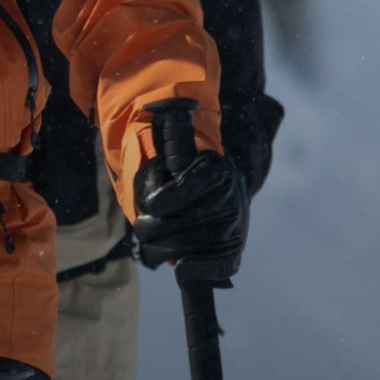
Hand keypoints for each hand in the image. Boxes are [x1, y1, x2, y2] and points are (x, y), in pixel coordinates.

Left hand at [132, 99, 246, 283]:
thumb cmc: (180, 173)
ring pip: (186, 247)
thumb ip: (170, 136)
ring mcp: (234, 226)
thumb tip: (165, 108)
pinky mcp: (233, 252)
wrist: (213, 195)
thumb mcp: (173, 152)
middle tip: (144, 227)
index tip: (151, 205)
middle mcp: (230, 196)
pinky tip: (184, 269)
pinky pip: (218, 267)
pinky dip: (197, 271)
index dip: (169, 197)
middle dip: (152, 228)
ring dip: (161, 250)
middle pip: (180, 221)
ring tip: (153, 245)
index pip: (195, 183)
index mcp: (215, 167)